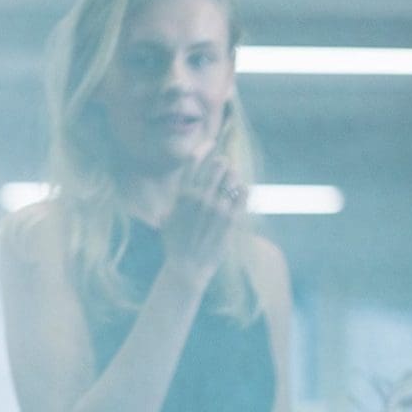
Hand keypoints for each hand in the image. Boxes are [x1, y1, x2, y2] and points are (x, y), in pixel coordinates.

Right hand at [162, 152, 243, 283]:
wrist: (188, 268)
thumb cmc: (175, 243)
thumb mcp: (167, 218)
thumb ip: (174, 200)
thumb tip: (181, 188)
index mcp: (182, 196)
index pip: (194, 161)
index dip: (204, 148)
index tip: (210, 143)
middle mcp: (200, 199)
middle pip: (218, 165)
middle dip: (222, 163)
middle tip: (223, 168)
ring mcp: (218, 208)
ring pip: (234, 176)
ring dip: (234, 175)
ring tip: (231, 181)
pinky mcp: (232, 219)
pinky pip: (244, 193)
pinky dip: (243, 189)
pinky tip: (240, 192)